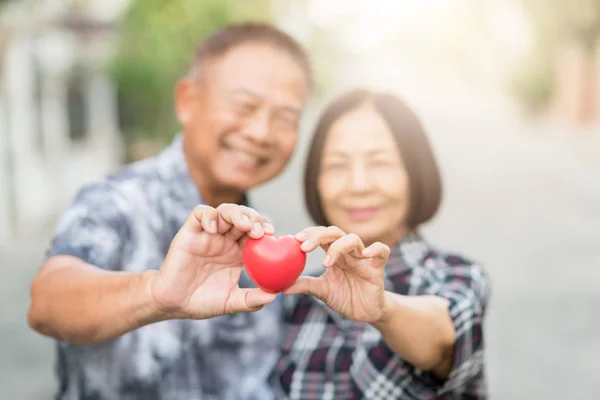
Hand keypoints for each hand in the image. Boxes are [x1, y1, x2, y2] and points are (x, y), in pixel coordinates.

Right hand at [150, 203, 275, 319]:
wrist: (173, 303)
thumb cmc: (202, 301)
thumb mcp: (231, 302)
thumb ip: (251, 300)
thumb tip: (273, 296)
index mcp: (238, 252)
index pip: (256, 232)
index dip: (265, 229)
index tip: (273, 234)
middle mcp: (225, 239)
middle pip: (244, 217)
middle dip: (255, 219)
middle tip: (261, 231)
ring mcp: (208, 234)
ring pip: (225, 211)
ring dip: (237, 214)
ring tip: (244, 225)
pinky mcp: (190, 231)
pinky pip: (200, 214)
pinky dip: (208, 216)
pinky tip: (212, 228)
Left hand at [284, 226, 390, 323]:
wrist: (366, 312)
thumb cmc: (345, 297)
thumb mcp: (322, 291)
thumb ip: (304, 285)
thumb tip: (280, 286)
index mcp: (334, 254)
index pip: (321, 235)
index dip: (309, 234)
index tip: (295, 240)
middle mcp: (348, 252)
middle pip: (334, 232)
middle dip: (318, 236)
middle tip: (304, 246)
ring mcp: (363, 258)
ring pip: (353, 239)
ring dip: (337, 247)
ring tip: (326, 262)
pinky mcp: (378, 267)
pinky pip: (382, 251)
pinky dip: (375, 249)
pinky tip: (365, 254)